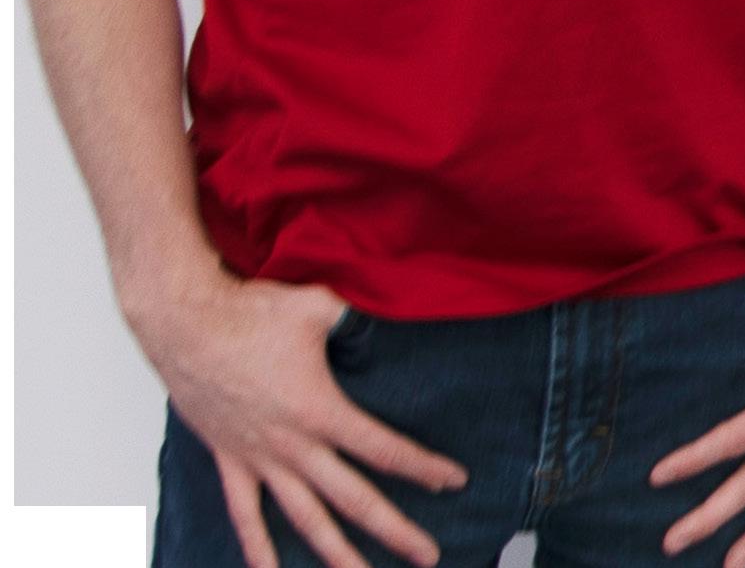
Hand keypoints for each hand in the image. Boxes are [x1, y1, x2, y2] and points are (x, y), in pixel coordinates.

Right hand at [132, 267, 468, 567]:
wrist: (186, 324)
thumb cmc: (248, 312)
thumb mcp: (316, 306)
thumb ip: (353, 317)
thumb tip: (383, 313)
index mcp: (321, 411)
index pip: (384, 449)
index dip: (422, 467)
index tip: (453, 481)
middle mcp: (294, 446)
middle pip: (355, 500)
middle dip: (395, 530)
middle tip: (429, 554)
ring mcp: (261, 459)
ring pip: (306, 520)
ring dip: (338, 555)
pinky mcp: (231, 461)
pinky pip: (246, 515)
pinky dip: (258, 549)